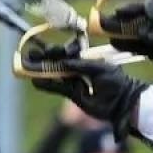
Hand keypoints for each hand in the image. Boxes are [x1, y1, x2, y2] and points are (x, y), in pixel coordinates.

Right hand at [28, 51, 148, 140]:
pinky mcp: (74, 95)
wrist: (123, 104)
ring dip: (44, 72)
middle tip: (31, 55)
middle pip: (60, 64)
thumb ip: (81, 65)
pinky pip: (59, 88)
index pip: (69, 54)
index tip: (44, 48)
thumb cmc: (116, 83)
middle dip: (46, 60)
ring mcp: (76, 83)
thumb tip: (64, 62)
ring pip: (57, 76)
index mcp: (88, 61)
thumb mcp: (100, 70)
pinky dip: (48, 85)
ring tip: (29, 67)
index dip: (56, 52)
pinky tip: (37, 81)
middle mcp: (80, 71)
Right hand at [100, 0, 152, 93]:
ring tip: (104, 30)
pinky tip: (115, 43)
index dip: (138, 8)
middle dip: (123, 19)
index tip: (124, 13)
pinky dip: (128, 45)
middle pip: (140, 18)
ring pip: (137, 32)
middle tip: (105, 20)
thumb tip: (146, 33)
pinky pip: (140, 46)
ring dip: (122, 32)